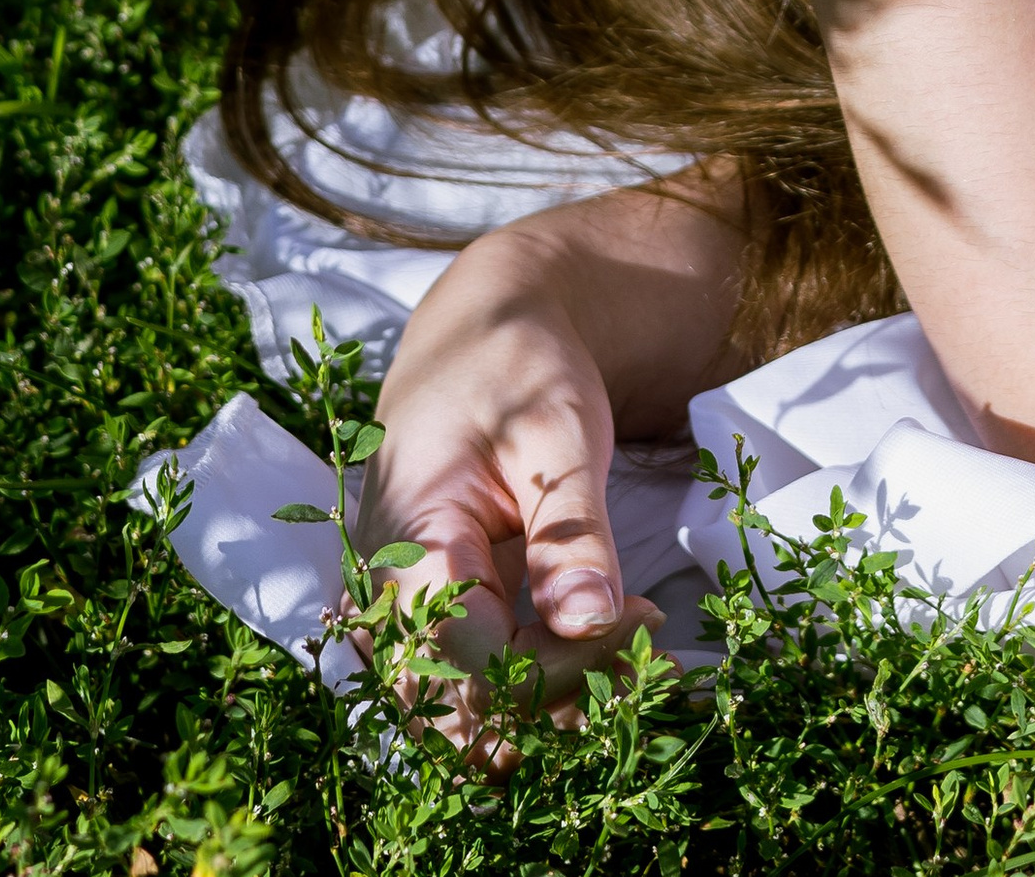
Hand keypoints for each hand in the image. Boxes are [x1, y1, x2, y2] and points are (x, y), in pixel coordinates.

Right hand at [351, 181, 744, 749]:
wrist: (481, 329)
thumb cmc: (516, 366)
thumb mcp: (558, 430)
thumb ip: (571, 531)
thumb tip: (590, 622)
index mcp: (409, 541)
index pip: (472, 661)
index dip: (560, 666)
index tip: (643, 619)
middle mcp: (388, 591)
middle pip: (458, 706)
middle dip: (555, 701)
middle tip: (646, 653)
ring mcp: (402, 605)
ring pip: (461, 706)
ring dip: (547, 702)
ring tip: (637, 654)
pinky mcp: (430, 606)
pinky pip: (470, 673)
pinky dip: (536, 680)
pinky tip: (605, 647)